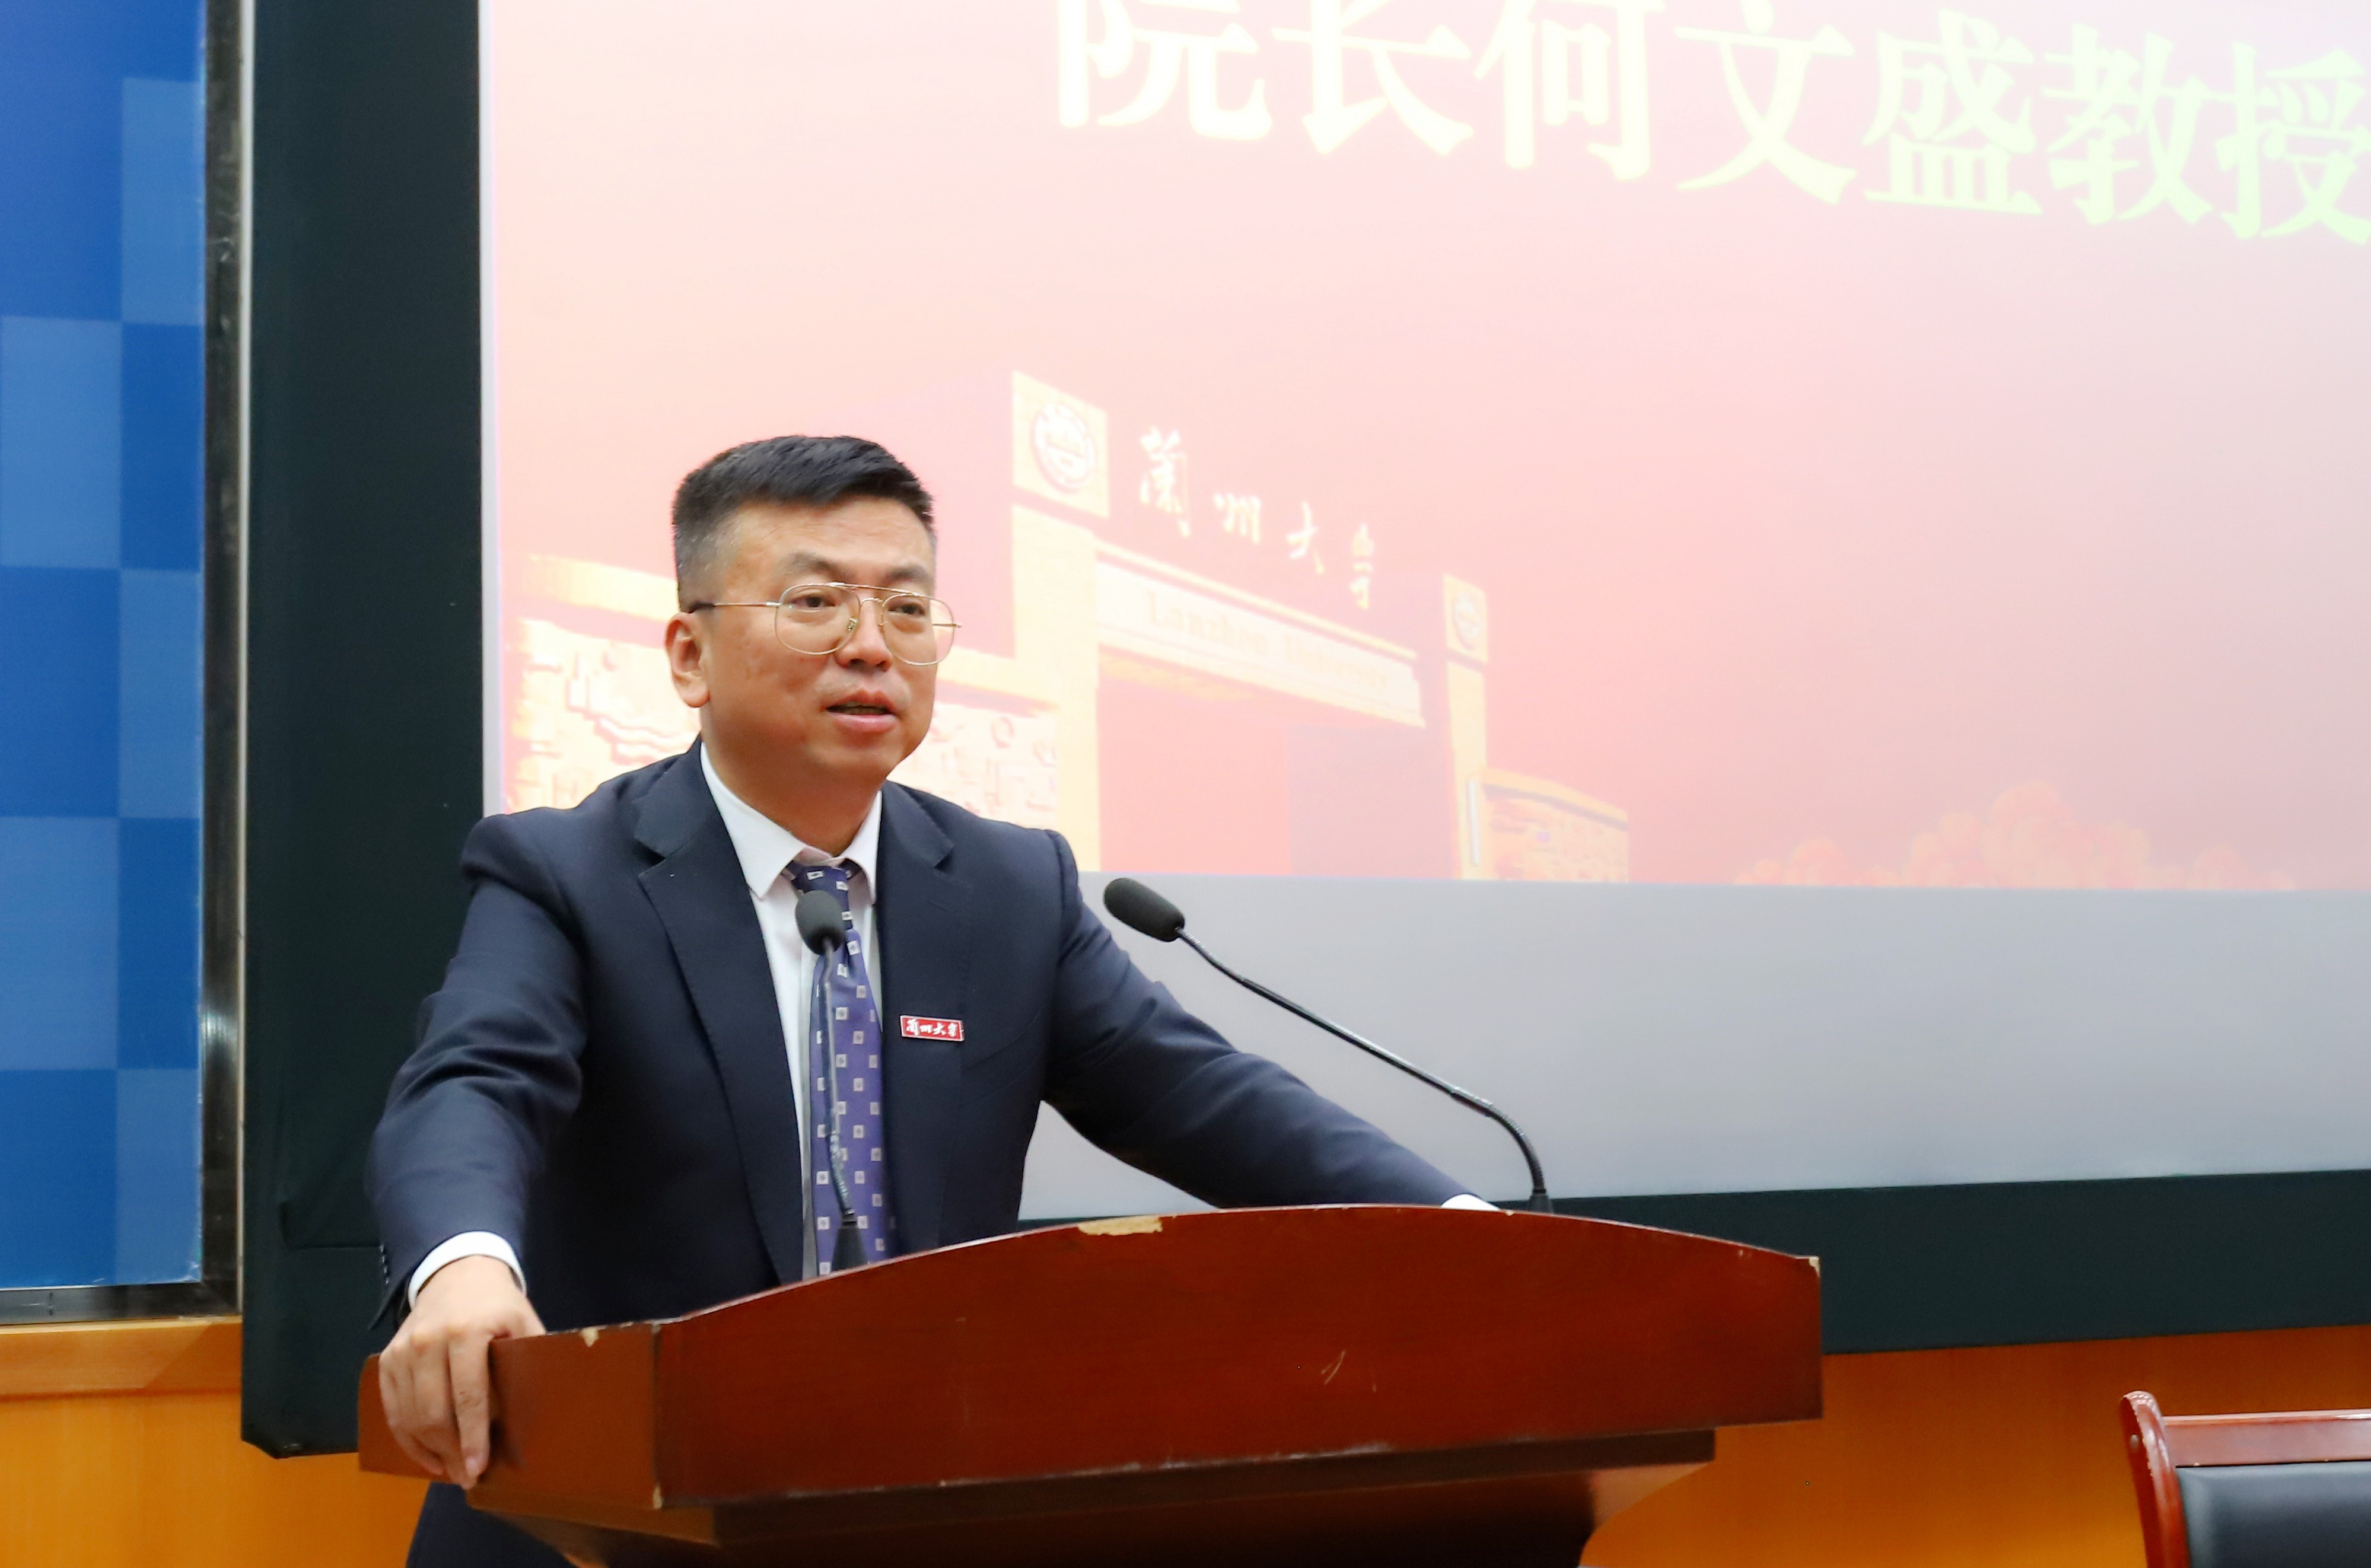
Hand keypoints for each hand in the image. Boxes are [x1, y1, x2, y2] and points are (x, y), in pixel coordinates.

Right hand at [377, 1254, 545, 1486]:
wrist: (457, 1274)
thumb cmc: (498, 1305)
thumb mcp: (524, 1324)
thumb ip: (530, 1363)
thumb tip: (545, 1412)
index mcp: (467, 1331)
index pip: (468, 1397)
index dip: (473, 1438)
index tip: (478, 1469)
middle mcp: (428, 1341)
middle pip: (434, 1413)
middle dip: (451, 1452)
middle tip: (468, 1478)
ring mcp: (402, 1351)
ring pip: (409, 1417)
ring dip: (429, 1451)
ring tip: (451, 1470)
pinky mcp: (387, 1360)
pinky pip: (392, 1410)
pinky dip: (408, 1438)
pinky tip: (428, 1455)